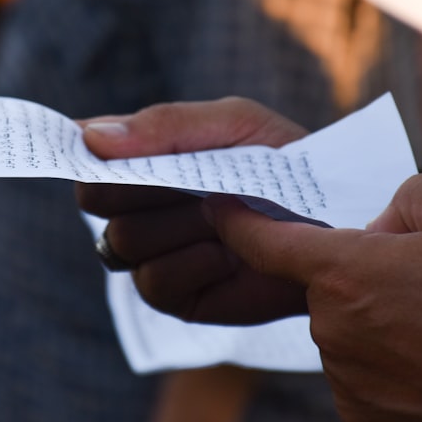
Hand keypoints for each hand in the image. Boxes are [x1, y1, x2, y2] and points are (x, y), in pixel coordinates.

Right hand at [76, 97, 309, 323]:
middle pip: (95, 200)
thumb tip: (90, 135)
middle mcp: (140, 207)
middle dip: (140, 188)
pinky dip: (193, 265)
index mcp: (146, 160)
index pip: (88, 158)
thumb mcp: (234, 125)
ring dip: (174, 226)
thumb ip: (165, 126)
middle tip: (191, 183)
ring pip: (120, 242)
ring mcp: (155, 254)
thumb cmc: (286, 163)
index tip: (92, 151)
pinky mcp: (179, 296)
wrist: (339, 222)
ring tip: (224, 217)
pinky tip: (230, 255)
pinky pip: (154, 283)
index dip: (82, 155)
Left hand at [205, 173, 421, 421]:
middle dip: (359, 276)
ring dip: (375, 323)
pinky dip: (386, 365)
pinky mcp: (362, 418)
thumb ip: (405, 196)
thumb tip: (377, 225)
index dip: (235, 219)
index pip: (264, 241)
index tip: (217, 207)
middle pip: (325, 286)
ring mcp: (344, 379)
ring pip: (344, 331)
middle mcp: (331, 328)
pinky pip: (359, 374)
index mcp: (345, 272)